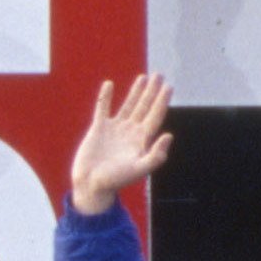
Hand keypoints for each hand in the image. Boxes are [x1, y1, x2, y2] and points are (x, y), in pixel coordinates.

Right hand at [68, 74, 173, 214]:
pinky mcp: (98, 129)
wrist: (92, 185)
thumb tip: (169, 135)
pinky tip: (109, 85)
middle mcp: (130, 132)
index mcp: (142, 141)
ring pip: (128, 105)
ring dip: (136, 92)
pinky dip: (105, 97)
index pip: (155, 116)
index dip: (162, 101)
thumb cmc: (116, 181)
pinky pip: (102, 108)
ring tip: (143, 77)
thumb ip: (156, 155)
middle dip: (152, 92)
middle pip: (144, 107)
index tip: (168, 87)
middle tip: (159, 75)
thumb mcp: (139, 170)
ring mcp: (115, 129)